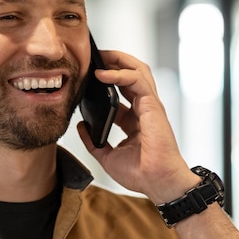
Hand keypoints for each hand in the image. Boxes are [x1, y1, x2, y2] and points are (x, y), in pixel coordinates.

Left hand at [77, 50, 198, 202]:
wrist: (157, 182)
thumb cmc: (141, 173)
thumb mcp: (107, 156)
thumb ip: (93, 141)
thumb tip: (81, 126)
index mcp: (136, 119)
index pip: (121, 90)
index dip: (106, 79)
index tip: (89, 73)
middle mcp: (144, 108)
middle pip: (131, 73)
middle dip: (114, 61)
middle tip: (95, 55)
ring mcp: (150, 105)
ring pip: (138, 70)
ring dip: (119, 59)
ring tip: (100, 55)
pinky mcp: (153, 105)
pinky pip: (137, 80)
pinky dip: (120, 74)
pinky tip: (102, 74)